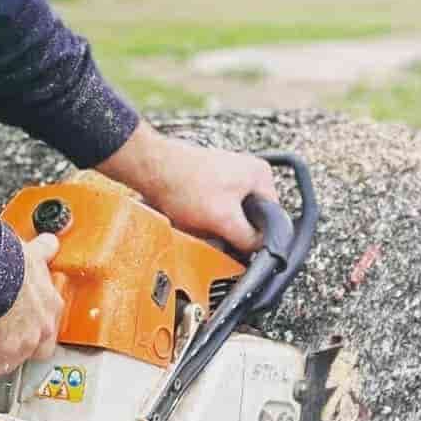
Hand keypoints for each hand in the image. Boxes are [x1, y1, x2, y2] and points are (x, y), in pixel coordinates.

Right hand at [0, 232, 63, 378]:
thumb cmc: (8, 260)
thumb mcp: (32, 253)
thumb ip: (42, 252)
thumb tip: (49, 242)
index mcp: (51, 303)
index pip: (49, 323)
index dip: (34, 324)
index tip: (23, 321)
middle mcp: (42, 327)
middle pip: (37, 349)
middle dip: (22, 347)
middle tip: (3, 339)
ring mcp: (23, 344)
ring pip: (11, 360)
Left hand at [99, 127, 277, 255]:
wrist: (149, 168)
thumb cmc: (183, 182)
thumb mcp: (224, 219)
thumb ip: (247, 239)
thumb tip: (258, 252)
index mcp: (260, 176)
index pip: (271, 219)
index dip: (255, 238)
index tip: (237, 245)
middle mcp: (247, 174)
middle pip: (247, 220)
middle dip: (230, 232)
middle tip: (211, 233)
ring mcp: (226, 178)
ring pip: (227, 218)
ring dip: (213, 227)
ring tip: (195, 222)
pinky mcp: (207, 185)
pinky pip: (211, 212)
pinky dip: (201, 220)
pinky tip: (188, 217)